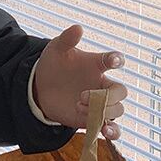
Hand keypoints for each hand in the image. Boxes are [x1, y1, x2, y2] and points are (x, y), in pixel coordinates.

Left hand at [33, 24, 127, 140]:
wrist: (40, 87)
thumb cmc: (53, 65)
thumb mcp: (56, 50)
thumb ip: (67, 39)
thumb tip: (78, 28)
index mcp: (96, 65)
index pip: (113, 60)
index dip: (116, 60)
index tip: (113, 61)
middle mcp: (102, 85)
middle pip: (121, 91)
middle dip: (108, 96)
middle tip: (82, 96)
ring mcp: (100, 103)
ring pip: (118, 110)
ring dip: (103, 112)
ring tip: (79, 107)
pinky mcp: (93, 118)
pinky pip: (112, 128)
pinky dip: (113, 131)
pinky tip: (104, 131)